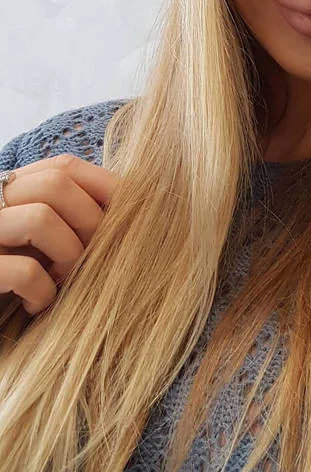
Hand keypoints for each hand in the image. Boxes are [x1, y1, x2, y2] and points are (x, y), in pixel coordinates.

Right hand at [0, 154, 119, 322]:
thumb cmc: (23, 283)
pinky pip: (24, 270)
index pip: (64, 166)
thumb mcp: (49, 246)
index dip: (105, 189)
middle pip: (55, 183)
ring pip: (40, 218)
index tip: (118, 225)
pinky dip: (42, 292)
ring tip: (59, 283)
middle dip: (88, 223)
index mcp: (11, 192)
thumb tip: (137, 206)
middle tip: (86, 261)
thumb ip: (76, 220)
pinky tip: (34, 306)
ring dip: (67, 257)